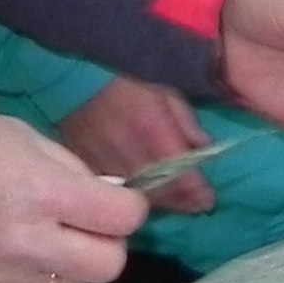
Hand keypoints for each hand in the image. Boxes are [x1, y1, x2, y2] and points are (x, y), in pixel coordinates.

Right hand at [0, 104, 146, 282]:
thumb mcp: (21, 137)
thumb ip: (69, 169)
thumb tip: (103, 195)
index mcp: (44, 193)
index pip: (123, 218)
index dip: (129, 207)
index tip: (116, 199)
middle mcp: (32, 243)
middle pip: (109, 266)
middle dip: (108, 243)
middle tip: (87, 223)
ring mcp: (8, 277)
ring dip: (73, 264)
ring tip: (46, 237)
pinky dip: (37, 276)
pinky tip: (14, 250)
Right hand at [57, 77, 217, 211]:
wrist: (74, 76)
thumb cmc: (126, 78)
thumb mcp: (165, 88)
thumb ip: (186, 120)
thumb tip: (205, 147)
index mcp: (151, 127)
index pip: (180, 172)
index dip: (197, 191)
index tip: (208, 200)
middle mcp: (127, 149)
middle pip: (160, 190)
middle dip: (182, 201)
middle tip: (196, 206)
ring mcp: (103, 160)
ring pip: (136, 195)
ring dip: (159, 203)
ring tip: (176, 205)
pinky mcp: (84, 165)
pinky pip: (111, 190)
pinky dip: (130, 196)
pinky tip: (142, 197)